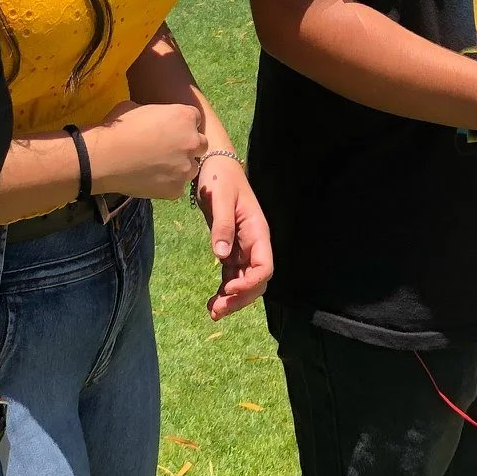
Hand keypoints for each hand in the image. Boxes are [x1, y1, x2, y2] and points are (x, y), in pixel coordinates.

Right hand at [88, 102, 204, 199]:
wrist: (104, 158)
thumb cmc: (118, 128)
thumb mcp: (138, 107)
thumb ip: (156, 113)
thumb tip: (155, 119)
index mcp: (184, 116)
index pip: (194, 120)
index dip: (181, 126)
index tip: (170, 131)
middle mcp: (192, 141)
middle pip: (200, 144)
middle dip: (187, 146)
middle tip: (168, 150)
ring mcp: (186, 168)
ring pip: (191, 167)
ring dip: (180, 167)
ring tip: (158, 167)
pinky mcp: (176, 189)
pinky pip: (177, 186)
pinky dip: (168, 184)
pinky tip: (150, 180)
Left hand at [193, 155, 272, 319]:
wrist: (213, 163)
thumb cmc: (219, 177)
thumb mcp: (219, 198)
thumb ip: (222, 226)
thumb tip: (221, 256)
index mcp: (257, 231)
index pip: (264, 266)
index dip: (250, 283)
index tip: (229, 289)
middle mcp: (254, 243)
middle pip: (255, 280)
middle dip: (240, 298)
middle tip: (217, 310)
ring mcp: (243, 247)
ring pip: (244, 281)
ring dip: (231, 299)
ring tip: (212, 311)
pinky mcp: (231, 248)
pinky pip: (232, 275)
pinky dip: (224, 290)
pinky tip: (212, 302)